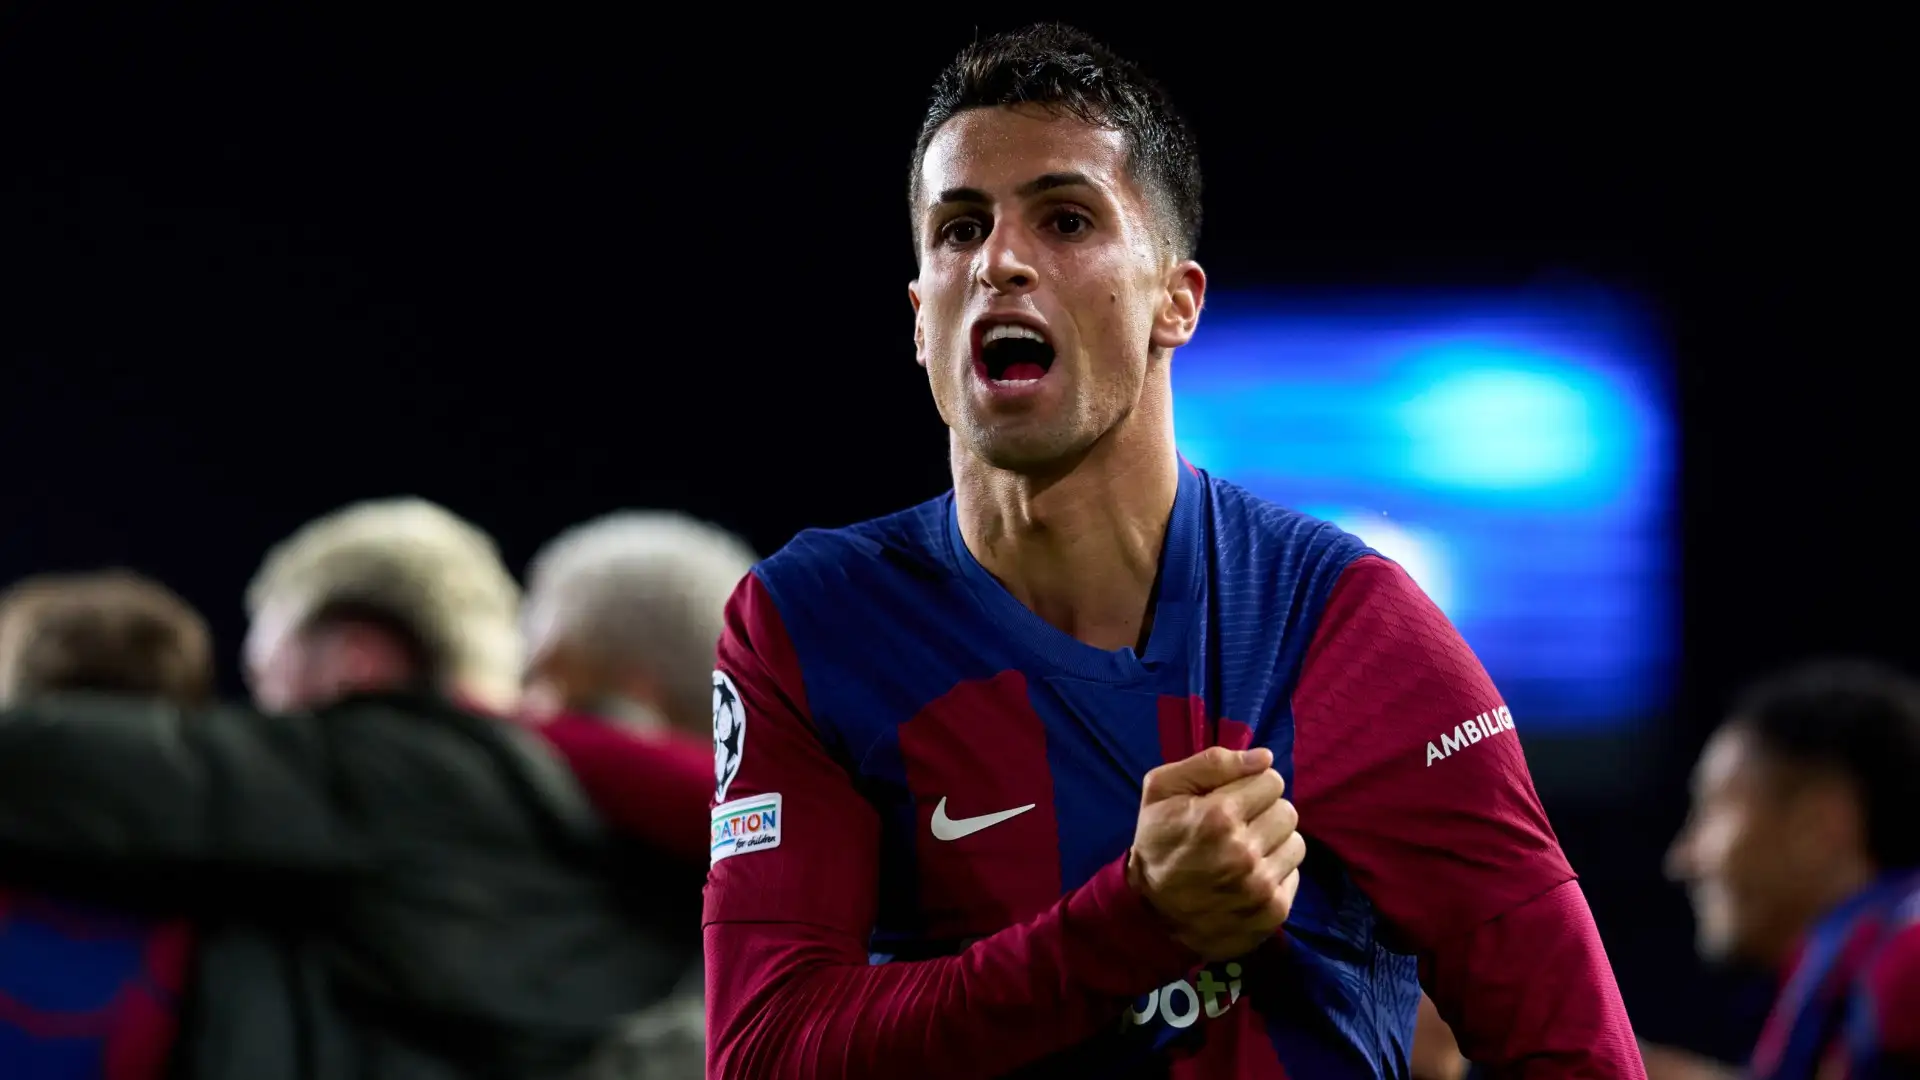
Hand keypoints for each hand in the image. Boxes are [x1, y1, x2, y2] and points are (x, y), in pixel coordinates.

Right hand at [1127, 746, 1305, 960]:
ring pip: (1296, 843)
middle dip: (1264, 813)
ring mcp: (1260, 884)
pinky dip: (1275, 872)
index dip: (1251, 786)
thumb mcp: (1162, 790)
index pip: (1272, 780)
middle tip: (1238, 827)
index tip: (1233, 800)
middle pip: (1288, 810)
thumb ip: (1212, 763)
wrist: (1151, 913)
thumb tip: (1265, 757)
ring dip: (1273, 843)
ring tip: (1244, 852)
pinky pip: (1295, 874)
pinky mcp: (1273, 910)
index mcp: (1218, 816)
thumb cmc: (1156, 843)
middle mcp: (1244, 851)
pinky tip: (1248, 877)